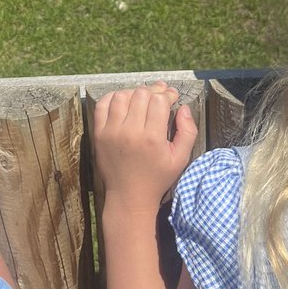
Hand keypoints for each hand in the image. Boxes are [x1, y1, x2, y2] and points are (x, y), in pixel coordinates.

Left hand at [94, 81, 197, 211]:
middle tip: (160, 96)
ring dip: (135, 93)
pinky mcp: (99, 134)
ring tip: (143, 98)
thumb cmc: (157, 178)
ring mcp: (111, 132)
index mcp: (152, 138)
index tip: (172, 97)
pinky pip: (102, 105)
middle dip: (154, 91)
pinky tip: (124, 100)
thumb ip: (188, 132)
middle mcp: (130, 132)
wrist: (128, 196)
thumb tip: (184, 107)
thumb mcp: (180, 159)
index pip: (159, 100)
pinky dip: (114, 97)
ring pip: (122, 96)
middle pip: (141, 95)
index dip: (168, 94)